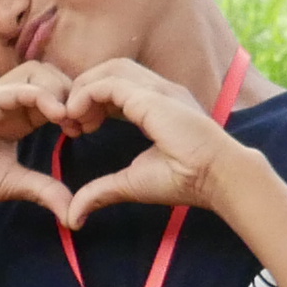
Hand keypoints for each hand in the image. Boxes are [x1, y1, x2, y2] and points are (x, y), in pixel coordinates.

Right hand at [0, 63, 78, 217]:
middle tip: (82, 123)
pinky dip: (43, 96)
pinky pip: (20, 87)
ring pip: (39, 71)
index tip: (84, 131)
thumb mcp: (13, 184)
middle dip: (74, 94)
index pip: (56, 96)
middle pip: (53, 76)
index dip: (75, 108)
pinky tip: (56, 116)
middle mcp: (10, 101)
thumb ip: (44, 190)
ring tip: (68, 119)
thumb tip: (73, 215)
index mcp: (19, 117)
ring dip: (61, 90)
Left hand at [51, 54, 251, 218]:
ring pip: (109, 69)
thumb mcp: (131, 184)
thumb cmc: (184, 180)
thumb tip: (73, 217)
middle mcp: (157, 91)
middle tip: (70, 122)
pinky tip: (77, 116)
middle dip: (83, 90)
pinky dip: (87, 95)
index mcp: (156, 106)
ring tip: (73, 118)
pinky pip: (108, 84)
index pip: (117, 87)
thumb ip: (100, 192)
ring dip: (84, 89)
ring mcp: (156, 89)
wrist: (216, 177)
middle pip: (111, 70)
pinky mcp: (151, 96)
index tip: (77, 130)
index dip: (91, 102)